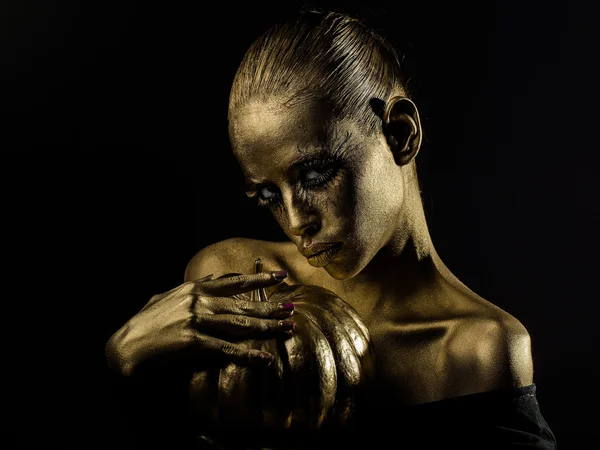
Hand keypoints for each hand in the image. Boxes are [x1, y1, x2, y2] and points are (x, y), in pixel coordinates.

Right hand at [105, 270, 293, 375]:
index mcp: (195, 288)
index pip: (235, 282)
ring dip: (267, 327)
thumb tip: (218, 279)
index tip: (280, 278)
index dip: (260, 280)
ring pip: (241, 324)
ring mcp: (198, 320)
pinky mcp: (194, 341)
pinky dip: (247, 355)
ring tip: (287, 328)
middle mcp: (200, 301)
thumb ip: (195, 287)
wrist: (127, 345)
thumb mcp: (170, 296)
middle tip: (292, 307)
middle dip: (270, 306)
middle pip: (244, 304)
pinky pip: (227, 349)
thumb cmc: (147, 322)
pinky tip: (264, 358)